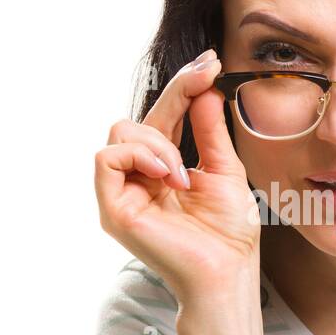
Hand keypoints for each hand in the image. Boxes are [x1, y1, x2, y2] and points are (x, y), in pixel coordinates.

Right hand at [94, 49, 260, 302]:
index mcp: (163, 168)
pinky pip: (106, 158)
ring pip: (121, 131)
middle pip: (139, 116)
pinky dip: (139, 156)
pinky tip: (169, 175)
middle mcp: (138, 177)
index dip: (183, 86)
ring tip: (185, 171)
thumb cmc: (228, 232)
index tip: (211, 62)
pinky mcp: (112, 208)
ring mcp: (122, 192)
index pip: (165, 116)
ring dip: (158, 140)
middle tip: (206, 81)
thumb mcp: (224, 168)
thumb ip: (210, 130)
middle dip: (175, 95)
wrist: (228, 272)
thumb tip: (205, 86)